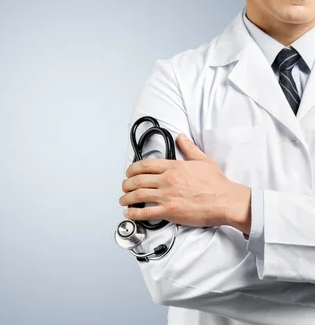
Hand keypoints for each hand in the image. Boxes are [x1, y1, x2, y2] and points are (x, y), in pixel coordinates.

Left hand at [119, 134, 251, 233]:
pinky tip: (129, 213)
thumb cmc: (217, 184)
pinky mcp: (170, 211)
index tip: (129, 172)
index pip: (145, 165)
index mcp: (174, 167)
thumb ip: (189, 148)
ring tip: (123, 200)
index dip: (132, 169)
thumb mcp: (202, 160)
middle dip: (126, 184)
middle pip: (138, 180)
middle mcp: (167, 180)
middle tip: (124, 187)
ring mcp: (167, 196)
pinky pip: (146, 212)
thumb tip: (182, 138)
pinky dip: (134, 213)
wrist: (226, 201)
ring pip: (138, 195)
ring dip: (126, 198)